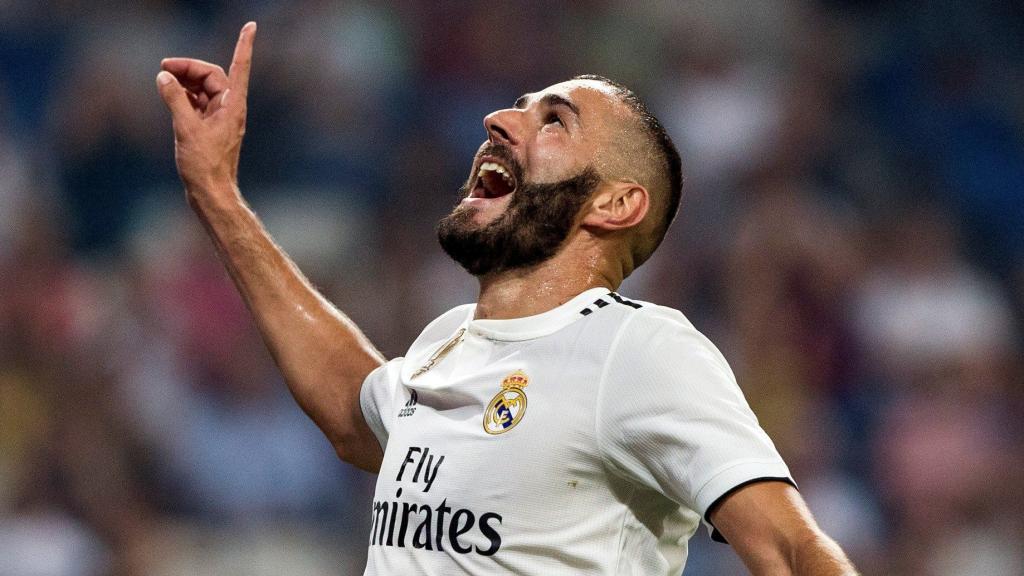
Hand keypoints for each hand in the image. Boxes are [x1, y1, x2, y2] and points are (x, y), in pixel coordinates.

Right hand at [156, 22, 255, 195]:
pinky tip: (170, 95)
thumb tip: (164, 77)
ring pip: (204, 90)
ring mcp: (221, 119)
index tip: (251, 26)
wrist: (211, 194)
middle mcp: (230, 109)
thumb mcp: (186, 129)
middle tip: (163, 66)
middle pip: (212, 76)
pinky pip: (198, 104)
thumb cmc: (205, 166)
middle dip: (189, 68)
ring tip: (163, 79)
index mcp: (233, 106)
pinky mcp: (210, 129)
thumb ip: (175, 99)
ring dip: (185, 81)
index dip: (244, 46)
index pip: (238, 67)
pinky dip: (184, 96)